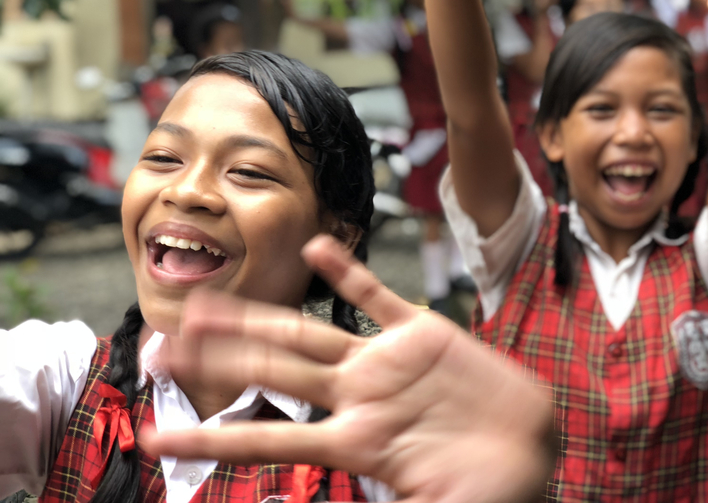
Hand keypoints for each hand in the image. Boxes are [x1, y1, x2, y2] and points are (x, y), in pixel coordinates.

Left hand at [140, 237, 555, 502]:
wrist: (531, 452)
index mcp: (353, 442)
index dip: (211, 436)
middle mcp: (357, 395)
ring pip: (308, 333)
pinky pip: (377, 296)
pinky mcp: (423, 332)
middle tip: (161, 344)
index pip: (266, 438)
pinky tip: (317, 247)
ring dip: (256, 318)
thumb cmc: (484, 492)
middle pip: (271, 371)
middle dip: (216, 358)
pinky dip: (348, 270)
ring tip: (206, 303)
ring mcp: (386, 362)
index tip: (158, 432)